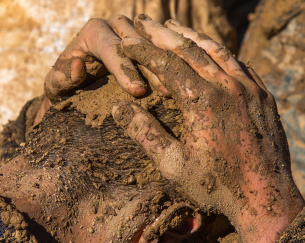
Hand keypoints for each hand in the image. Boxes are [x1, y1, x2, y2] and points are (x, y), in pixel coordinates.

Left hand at [35, 15, 170, 124]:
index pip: (111, 48)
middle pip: (138, 44)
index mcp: (94, 31)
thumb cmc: (68, 86)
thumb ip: (59, 78)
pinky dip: (177, 61)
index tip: (138, 91)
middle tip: (164, 92)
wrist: (83, 85)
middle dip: (151, 69)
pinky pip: (167, 46)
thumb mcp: (56, 87)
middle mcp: (117, 26)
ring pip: (156, 43)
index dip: (125, 70)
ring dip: (167, 66)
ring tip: (176, 89)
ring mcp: (138, 31)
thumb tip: (79, 66)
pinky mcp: (153, 41)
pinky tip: (186, 78)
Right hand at [112, 15, 304, 242]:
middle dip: (164, 34)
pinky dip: (223, 54)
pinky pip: (241, 65)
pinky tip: (214, 50)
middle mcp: (227, 87)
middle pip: (190, 50)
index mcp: (201, 100)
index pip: (166, 63)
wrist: (266, 197)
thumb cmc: (217, 187)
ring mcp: (250, 89)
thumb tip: (118, 108)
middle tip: (146, 22)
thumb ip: (145, 133)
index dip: (144, 50)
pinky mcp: (265, 97)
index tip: (127, 42)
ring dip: (193, 37)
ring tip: (175, 26)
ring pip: (218, 52)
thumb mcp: (174, 165)